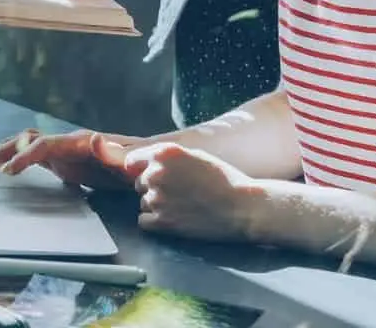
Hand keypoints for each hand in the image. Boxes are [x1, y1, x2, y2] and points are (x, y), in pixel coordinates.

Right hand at [0, 129, 142, 190]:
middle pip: (27, 141)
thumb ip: (114, 152)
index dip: (25, 156)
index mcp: (78, 141)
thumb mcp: (131, 159)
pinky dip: (16, 161)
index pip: (44, 145)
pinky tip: (4, 172)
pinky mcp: (64, 162)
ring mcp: (63, 152)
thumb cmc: (140, 162)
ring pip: (26, 146)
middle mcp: (66, 142)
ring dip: (4, 154)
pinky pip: (34, 158)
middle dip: (3, 152)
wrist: (148, 163)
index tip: (9, 171)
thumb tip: (94, 139)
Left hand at [122, 142, 259, 241]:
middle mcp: (155, 173)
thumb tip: (147, 163)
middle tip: (178, 194)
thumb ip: (168, 157)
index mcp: (163, 153)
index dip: (142, 170)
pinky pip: (144, 221)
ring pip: (143, 202)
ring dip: (156, 206)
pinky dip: (155, 222)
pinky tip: (174, 219)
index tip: (152, 177)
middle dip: (154, 188)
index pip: (133, 161)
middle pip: (139, 183)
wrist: (243, 207)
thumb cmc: (223, 179)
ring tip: (181, 207)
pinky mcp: (162, 222)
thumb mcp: (194, 155)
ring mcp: (157, 198)